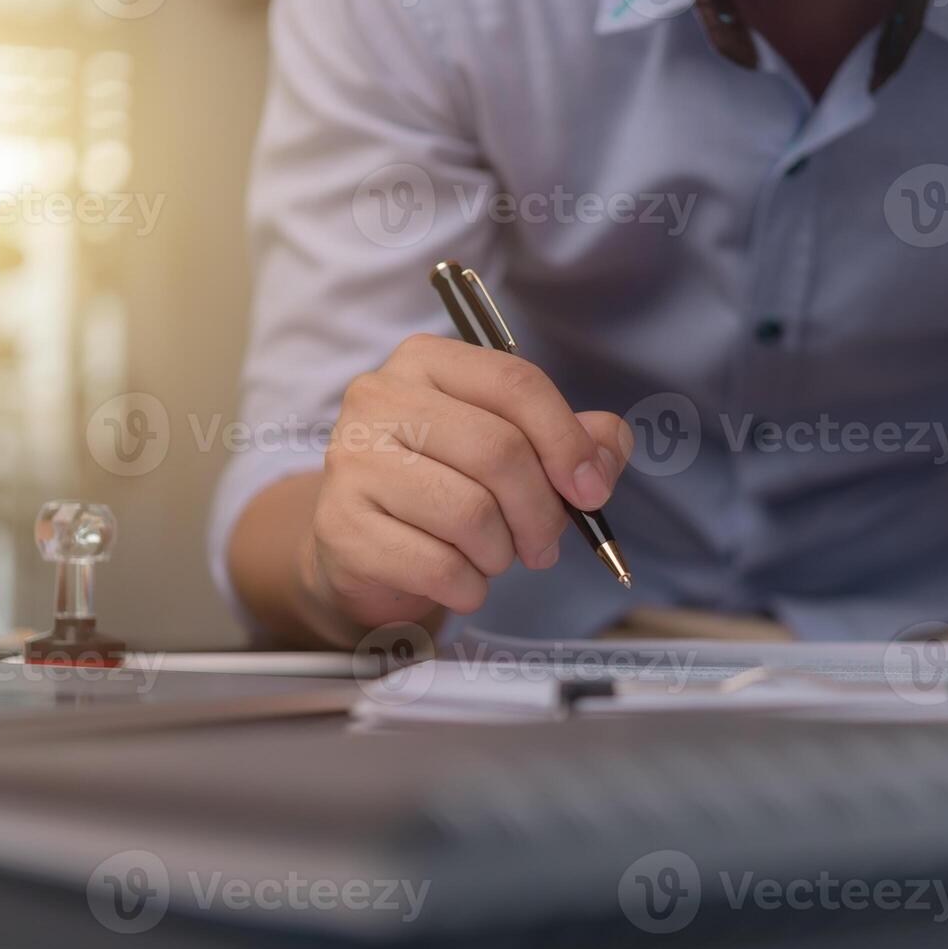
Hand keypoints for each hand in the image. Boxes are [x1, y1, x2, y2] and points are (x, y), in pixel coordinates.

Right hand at [300, 334, 631, 634]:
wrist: (363, 550)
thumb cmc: (443, 489)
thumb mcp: (513, 450)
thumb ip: (573, 439)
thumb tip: (607, 449)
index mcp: (426, 361)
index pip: (515, 384)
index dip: (568, 442)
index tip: (592, 491)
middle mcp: (379, 398)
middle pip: (499, 450)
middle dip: (542, 511)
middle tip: (545, 544)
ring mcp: (352, 460)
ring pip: (471, 513)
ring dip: (501, 553)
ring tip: (492, 557)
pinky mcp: (340, 525)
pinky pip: (437, 566)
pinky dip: (468, 587)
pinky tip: (459, 580)